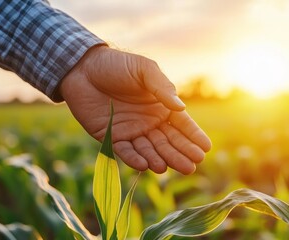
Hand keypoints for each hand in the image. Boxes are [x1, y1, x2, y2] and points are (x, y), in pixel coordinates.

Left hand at [59, 45, 210, 174]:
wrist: (82, 68)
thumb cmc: (117, 65)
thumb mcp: (144, 70)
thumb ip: (162, 88)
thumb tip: (181, 108)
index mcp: (160, 106)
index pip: (182, 124)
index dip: (193, 136)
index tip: (206, 148)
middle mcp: (149, 122)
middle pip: (169, 141)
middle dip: (181, 153)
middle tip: (192, 165)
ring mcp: (131, 131)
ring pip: (150, 149)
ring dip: (160, 159)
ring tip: (169, 168)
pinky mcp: (111, 137)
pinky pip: (125, 151)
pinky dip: (135, 158)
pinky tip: (146, 165)